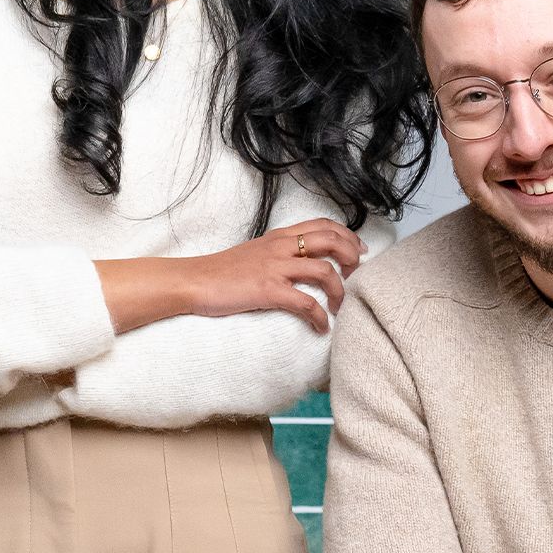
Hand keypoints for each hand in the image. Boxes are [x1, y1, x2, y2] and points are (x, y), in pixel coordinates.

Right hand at [183, 219, 364, 333]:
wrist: (194, 281)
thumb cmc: (222, 271)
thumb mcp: (256, 252)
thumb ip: (279, 252)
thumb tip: (300, 262)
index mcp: (279, 236)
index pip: (323, 224)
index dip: (347, 235)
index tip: (359, 250)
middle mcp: (281, 247)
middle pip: (331, 241)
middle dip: (351, 257)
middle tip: (355, 275)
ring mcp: (275, 267)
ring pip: (324, 271)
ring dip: (339, 290)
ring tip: (339, 306)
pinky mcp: (268, 290)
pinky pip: (305, 302)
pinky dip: (319, 317)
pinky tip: (321, 327)